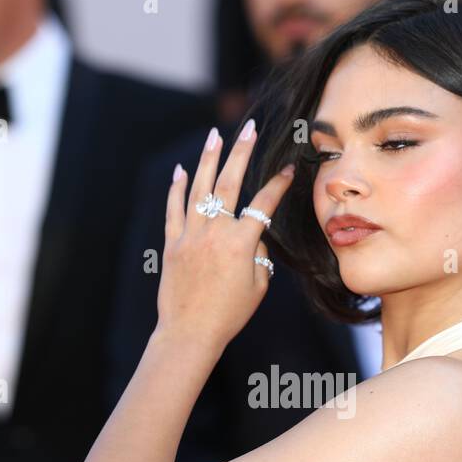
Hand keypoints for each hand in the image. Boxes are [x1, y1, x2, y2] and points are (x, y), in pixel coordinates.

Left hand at [156, 119, 295, 350]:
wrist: (190, 333)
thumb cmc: (229, 315)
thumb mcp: (258, 286)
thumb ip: (259, 255)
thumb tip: (253, 236)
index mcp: (241, 244)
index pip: (264, 204)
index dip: (279, 185)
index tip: (288, 169)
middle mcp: (215, 233)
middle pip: (229, 183)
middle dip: (241, 152)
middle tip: (249, 128)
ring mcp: (190, 235)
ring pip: (199, 189)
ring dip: (208, 159)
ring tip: (215, 135)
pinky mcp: (172, 244)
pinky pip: (174, 209)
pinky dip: (176, 188)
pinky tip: (181, 170)